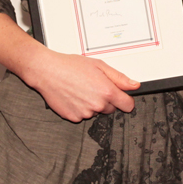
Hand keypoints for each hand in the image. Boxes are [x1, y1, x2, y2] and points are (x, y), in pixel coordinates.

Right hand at [19, 48, 139, 121]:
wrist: (47, 71)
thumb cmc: (71, 66)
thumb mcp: (99, 66)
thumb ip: (119, 78)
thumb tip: (134, 85)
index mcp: (107, 92)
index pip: (128, 105)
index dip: (126, 100)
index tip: (123, 98)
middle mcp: (97, 105)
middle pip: (111, 108)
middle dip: (106, 100)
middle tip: (94, 87)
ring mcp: (85, 113)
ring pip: (96, 112)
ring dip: (92, 104)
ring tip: (81, 89)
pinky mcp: (73, 118)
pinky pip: (82, 116)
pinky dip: (80, 108)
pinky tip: (73, 96)